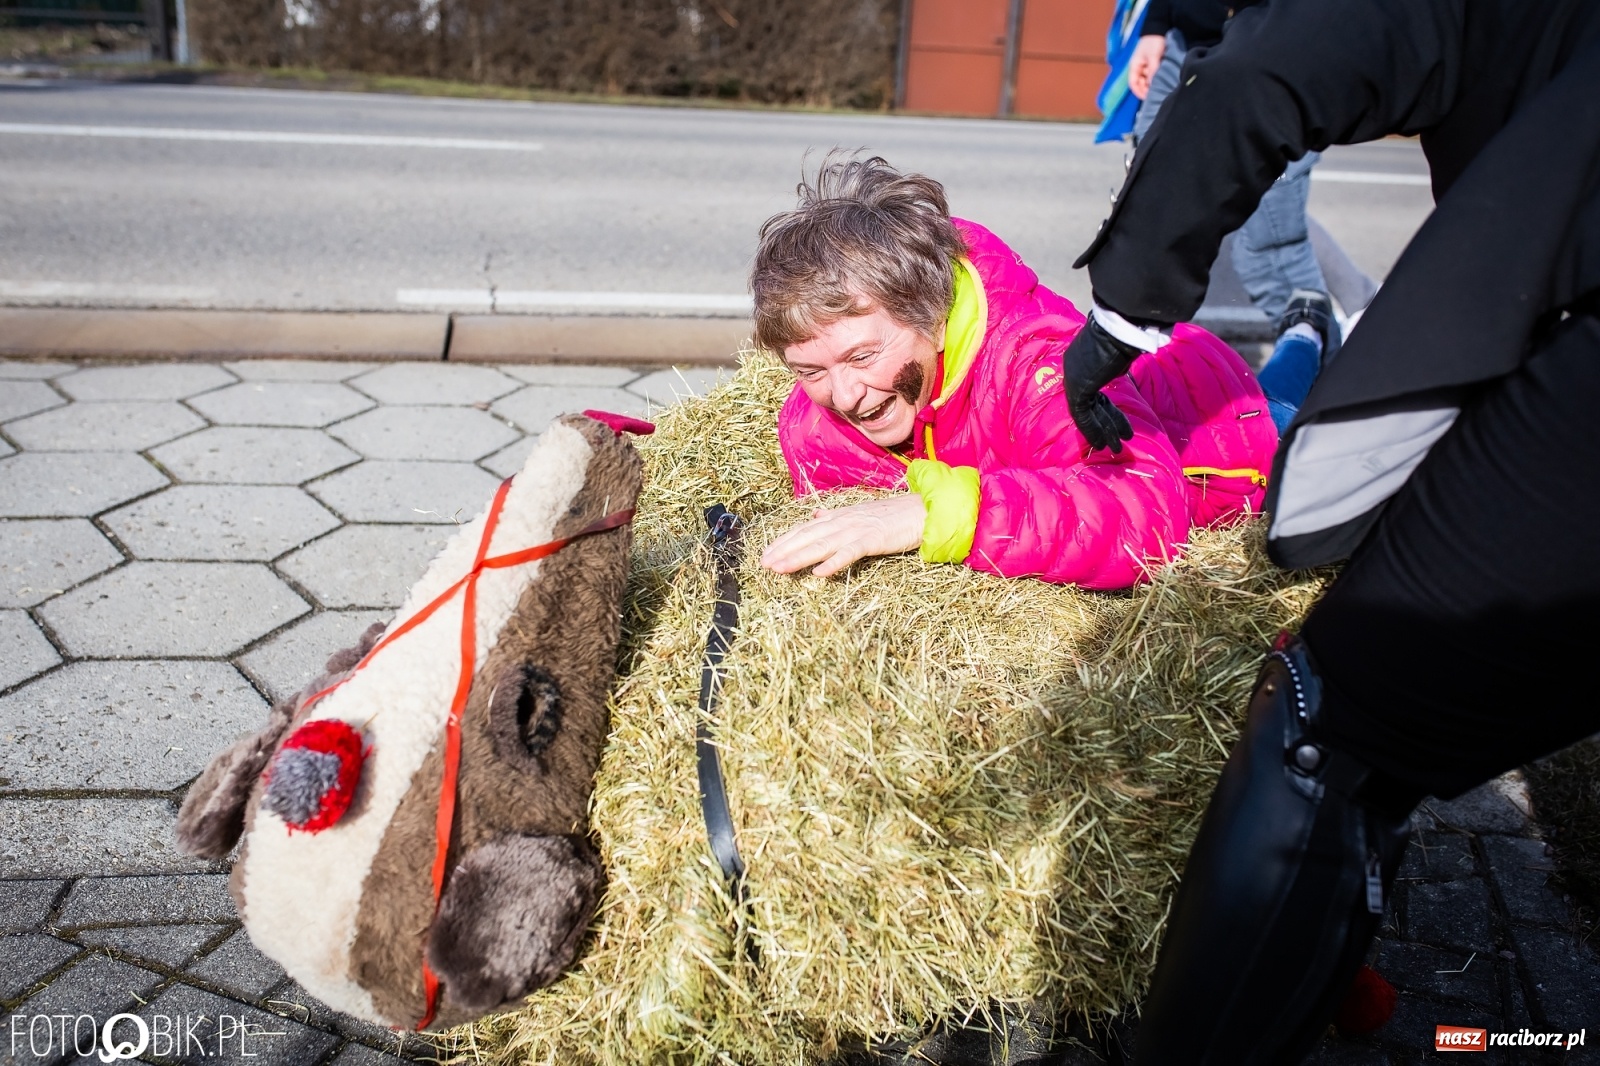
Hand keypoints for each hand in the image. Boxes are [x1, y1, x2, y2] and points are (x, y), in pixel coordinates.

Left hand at [760, 495, 924, 577]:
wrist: (921, 510)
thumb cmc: (892, 515)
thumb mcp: (859, 513)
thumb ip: (836, 517)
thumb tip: (816, 516)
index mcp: (838, 516)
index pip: (804, 529)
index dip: (783, 541)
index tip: (766, 553)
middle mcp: (842, 521)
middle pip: (807, 537)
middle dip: (783, 551)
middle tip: (763, 564)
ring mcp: (857, 530)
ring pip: (821, 545)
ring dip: (799, 557)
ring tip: (780, 569)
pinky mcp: (873, 540)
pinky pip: (850, 553)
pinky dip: (834, 563)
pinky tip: (819, 574)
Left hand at [1061, 312, 1143, 453]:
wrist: (1120, 329)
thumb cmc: (1126, 336)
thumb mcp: (1120, 356)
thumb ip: (1117, 369)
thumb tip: (1122, 374)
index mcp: (1082, 359)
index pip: (1091, 392)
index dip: (1104, 411)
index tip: (1116, 423)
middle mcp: (1074, 368)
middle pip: (1091, 404)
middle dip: (1106, 424)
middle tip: (1115, 442)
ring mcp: (1073, 378)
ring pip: (1088, 413)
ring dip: (1103, 432)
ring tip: (1116, 448)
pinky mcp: (1077, 388)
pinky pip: (1083, 415)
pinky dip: (1093, 430)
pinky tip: (1103, 443)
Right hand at [1127, 34, 1166, 99]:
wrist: (1159, 27)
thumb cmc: (1153, 42)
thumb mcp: (1153, 56)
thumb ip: (1152, 71)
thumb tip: (1152, 85)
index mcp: (1134, 67)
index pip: (1133, 84)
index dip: (1139, 92)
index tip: (1148, 98)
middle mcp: (1138, 68)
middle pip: (1140, 84)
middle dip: (1147, 90)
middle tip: (1157, 93)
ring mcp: (1145, 66)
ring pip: (1147, 80)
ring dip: (1152, 85)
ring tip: (1161, 88)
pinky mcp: (1152, 64)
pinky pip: (1152, 75)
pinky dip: (1156, 79)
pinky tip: (1162, 81)